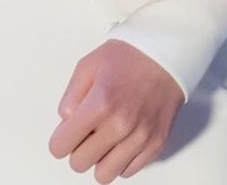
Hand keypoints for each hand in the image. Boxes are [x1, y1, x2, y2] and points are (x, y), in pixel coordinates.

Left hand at [49, 39, 182, 180]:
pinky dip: (122, 159)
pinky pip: (128, 171)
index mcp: (100, 103)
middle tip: (87, 131)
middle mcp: (121, 124)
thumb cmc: (129, 56)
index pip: (60, 147)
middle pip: (79, 164)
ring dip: (100, 158)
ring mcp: (140, 137)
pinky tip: (122, 139)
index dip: (60, 139)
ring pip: (104, 175)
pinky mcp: (156, 144)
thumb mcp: (88, 65)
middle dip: (78, 148)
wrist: (167, 53)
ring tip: (105, 137)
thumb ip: (69, 97)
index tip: (67, 132)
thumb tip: (66, 124)